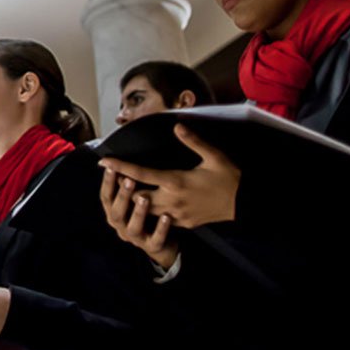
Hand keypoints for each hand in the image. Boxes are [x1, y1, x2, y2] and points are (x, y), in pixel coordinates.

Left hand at [99, 124, 239, 228]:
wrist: (245, 203)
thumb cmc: (229, 177)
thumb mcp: (213, 156)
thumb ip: (193, 141)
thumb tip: (177, 126)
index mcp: (176, 181)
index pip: (141, 174)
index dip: (120, 167)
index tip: (104, 161)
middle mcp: (172, 200)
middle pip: (136, 197)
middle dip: (122, 190)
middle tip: (110, 180)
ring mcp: (177, 215)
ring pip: (146, 212)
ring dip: (134, 203)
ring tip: (124, 193)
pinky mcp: (184, 224)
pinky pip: (161, 220)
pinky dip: (151, 214)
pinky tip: (146, 207)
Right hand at [101, 166, 179, 266]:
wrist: (161, 246)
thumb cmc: (146, 217)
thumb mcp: (133, 201)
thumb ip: (127, 187)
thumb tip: (118, 163)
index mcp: (114, 214)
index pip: (105, 198)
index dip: (107, 183)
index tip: (110, 166)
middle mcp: (121, 227)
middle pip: (116, 213)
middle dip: (122, 196)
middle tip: (128, 180)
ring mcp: (136, 239)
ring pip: (133, 227)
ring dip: (138, 212)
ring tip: (144, 198)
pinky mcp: (152, 247)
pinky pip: (156, 239)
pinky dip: (160, 228)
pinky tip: (166, 216)